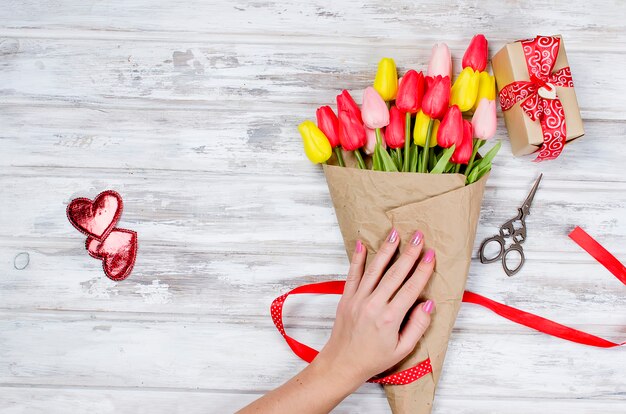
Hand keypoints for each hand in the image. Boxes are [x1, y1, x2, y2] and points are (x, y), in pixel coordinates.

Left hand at [315, 228, 435, 383]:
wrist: (342, 363)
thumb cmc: (374, 359)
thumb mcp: (402, 350)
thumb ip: (417, 326)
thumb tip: (428, 304)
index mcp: (390, 318)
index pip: (411, 288)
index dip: (422, 269)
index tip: (430, 254)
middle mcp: (373, 305)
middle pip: (395, 273)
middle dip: (408, 253)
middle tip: (418, 235)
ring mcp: (358, 299)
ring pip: (374, 269)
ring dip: (386, 249)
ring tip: (394, 232)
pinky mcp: (346, 297)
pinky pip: (353, 274)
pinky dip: (357, 258)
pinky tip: (361, 244)